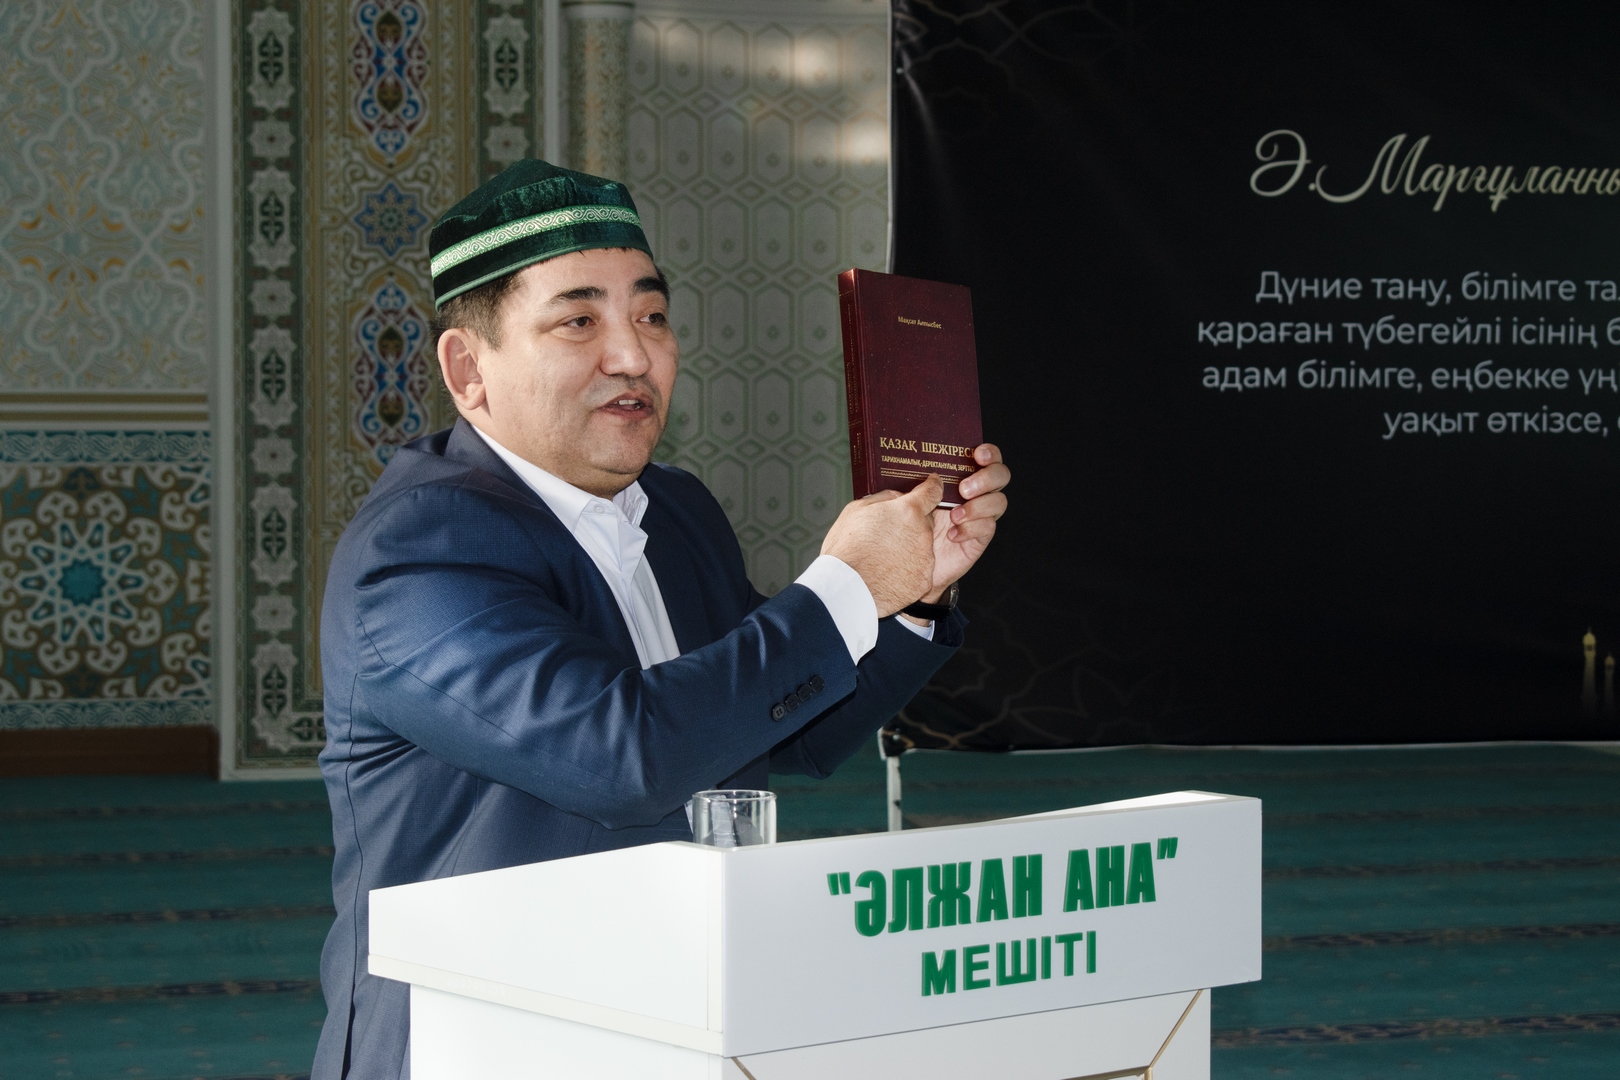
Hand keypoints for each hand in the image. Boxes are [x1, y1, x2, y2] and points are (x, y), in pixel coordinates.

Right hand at [820, 475, 940, 616]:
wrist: (846, 588)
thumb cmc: (847, 549)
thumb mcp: (857, 509)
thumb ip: (884, 499)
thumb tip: (898, 497)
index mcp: (908, 511)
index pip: (933, 491)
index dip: (933, 486)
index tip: (933, 485)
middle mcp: (922, 533)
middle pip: (925, 522)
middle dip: (911, 525)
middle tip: (889, 535)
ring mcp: (926, 558)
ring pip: (922, 547)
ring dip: (909, 548)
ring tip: (884, 558)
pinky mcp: (924, 580)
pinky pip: (919, 570)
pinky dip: (908, 571)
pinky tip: (889, 573)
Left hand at [921, 444, 1008, 602]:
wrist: (913, 561)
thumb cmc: (911, 525)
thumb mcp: (911, 500)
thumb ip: (920, 485)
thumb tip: (927, 474)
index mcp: (961, 477)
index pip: (986, 457)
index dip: (989, 453)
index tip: (978, 454)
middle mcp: (976, 494)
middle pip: (1000, 476)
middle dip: (986, 479)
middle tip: (964, 489)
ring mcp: (981, 515)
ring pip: (999, 501)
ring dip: (977, 506)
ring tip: (954, 516)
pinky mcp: (981, 537)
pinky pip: (988, 527)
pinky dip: (970, 529)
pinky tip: (953, 535)